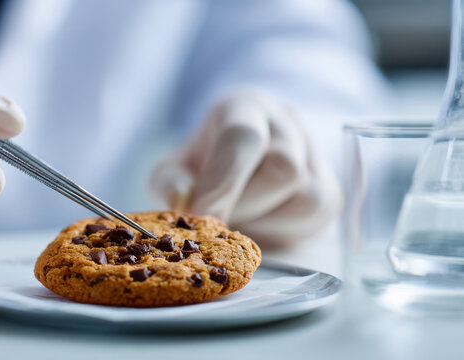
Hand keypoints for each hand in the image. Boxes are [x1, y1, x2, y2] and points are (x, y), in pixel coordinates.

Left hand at [149, 91, 340, 248]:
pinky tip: (260, 222)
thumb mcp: (174, 170)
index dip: (224, 179)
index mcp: (244, 108)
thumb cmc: (202, 168)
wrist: (235, 174)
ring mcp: (315, 153)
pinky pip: (317, 217)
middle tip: (216, 218)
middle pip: (284, 168)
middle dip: (245, 204)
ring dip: (265, 221)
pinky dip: (283, 229)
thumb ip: (170, 183)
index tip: (200, 213)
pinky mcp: (330, 190)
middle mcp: (286, 121)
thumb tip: (182, 199)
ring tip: (239, 217)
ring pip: (307, 198)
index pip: (244, 136)